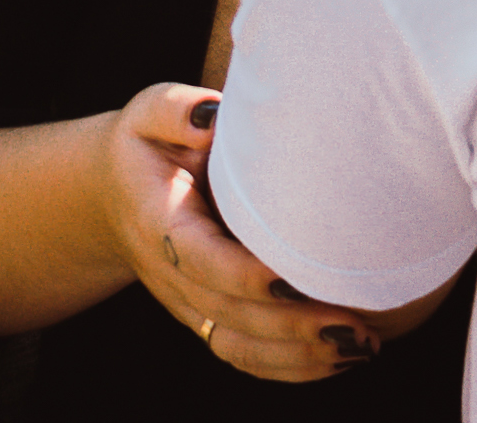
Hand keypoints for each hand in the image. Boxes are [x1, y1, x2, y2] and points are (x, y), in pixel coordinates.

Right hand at [100, 83, 380, 381]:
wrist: (114, 192)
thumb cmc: (148, 142)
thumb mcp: (151, 112)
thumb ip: (177, 111)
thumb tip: (212, 116)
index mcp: (158, 223)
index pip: (201, 259)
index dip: (247, 275)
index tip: (295, 277)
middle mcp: (171, 275)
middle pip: (230, 315)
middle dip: (292, 327)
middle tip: (355, 327)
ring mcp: (189, 303)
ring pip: (240, 347)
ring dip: (299, 356)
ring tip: (361, 347)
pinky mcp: (209, 316)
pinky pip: (245, 356)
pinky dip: (291, 367)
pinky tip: (341, 358)